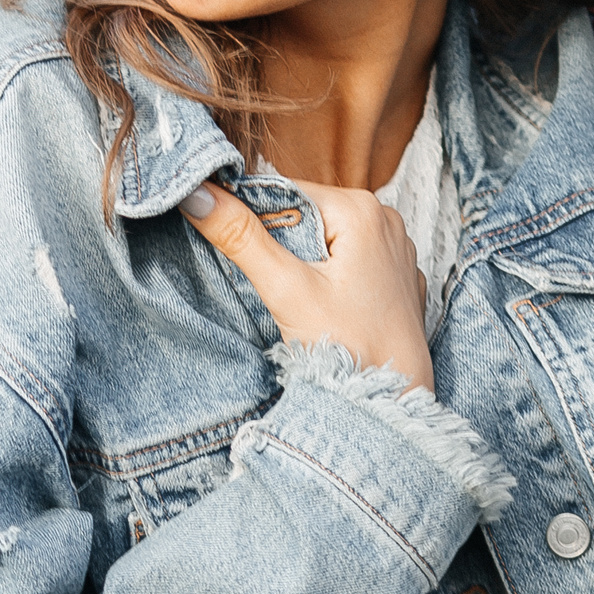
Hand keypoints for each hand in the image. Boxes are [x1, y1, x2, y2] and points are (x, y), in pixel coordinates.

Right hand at [183, 181, 435, 391]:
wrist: (395, 400)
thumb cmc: (350, 346)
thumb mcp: (286, 290)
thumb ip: (241, 238)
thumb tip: (196, 194)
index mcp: (362, 208)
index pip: (286, 193)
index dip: (256, 222)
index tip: (247, 256)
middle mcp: (386, 218)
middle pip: (308, 216)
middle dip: (283, 247)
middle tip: (282, 288)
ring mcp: (396, 248)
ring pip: (328, 240)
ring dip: (305, 264)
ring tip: (307, 303)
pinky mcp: (397, 277)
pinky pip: (351, 261)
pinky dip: (331, 278)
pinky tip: (330, 309)